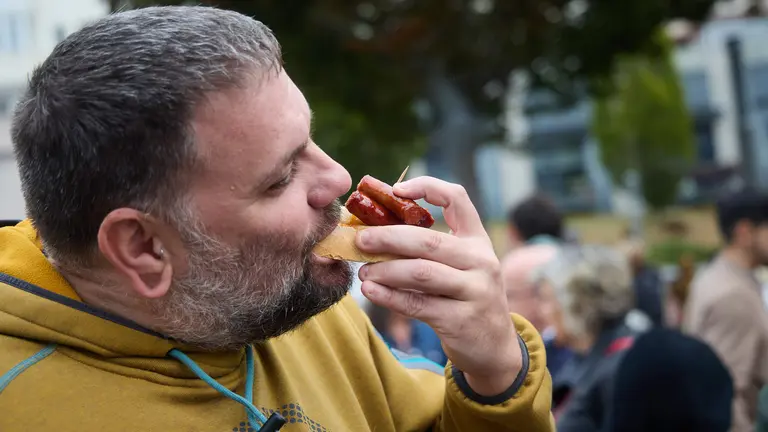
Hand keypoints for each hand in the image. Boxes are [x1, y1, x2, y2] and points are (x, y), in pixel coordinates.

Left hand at [356, 176, 521, 395]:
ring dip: (385, 270)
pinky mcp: (462, 320)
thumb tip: (375, 230)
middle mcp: (481, 261)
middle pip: (428, 240)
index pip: (457, 199)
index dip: (426, 187)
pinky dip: (389, 296)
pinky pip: (418, 304)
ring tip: (363, 270)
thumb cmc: (465, 298)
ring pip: (421, 273)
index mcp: (478, 240)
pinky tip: (371, 290)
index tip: (396, 190)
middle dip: (388, 237)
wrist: (495, 347)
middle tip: (360, 239)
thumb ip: (430, 248)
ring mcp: (475, 291)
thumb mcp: (461, 267)